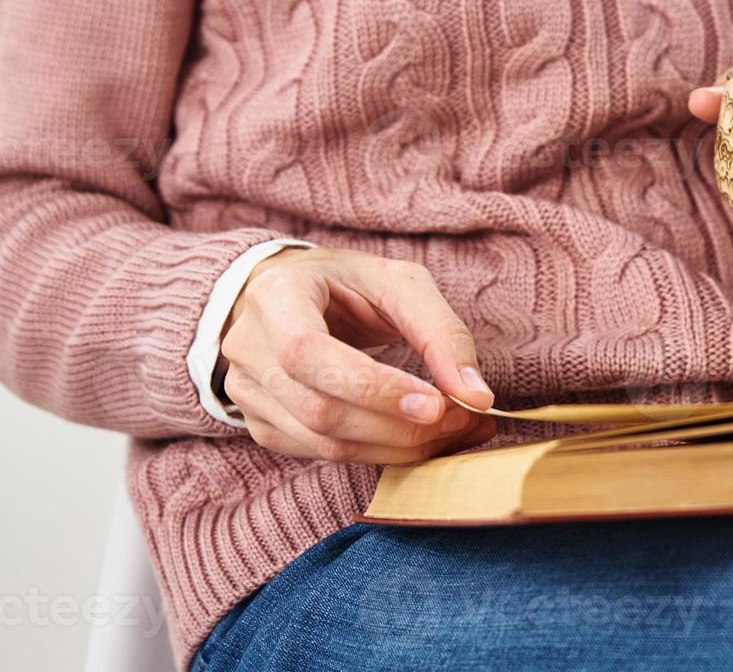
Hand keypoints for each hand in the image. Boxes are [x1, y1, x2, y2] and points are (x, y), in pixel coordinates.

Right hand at [219, 247, 498, 463]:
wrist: (294, 297)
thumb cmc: (350, 286)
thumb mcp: (400, 284)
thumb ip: (442, 333)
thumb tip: (477, 396)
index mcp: (276, 296)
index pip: (309, 353)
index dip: (372, 387)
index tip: (436, 404)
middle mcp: (249, 348)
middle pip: (320, 409)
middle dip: (400, 425)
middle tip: (465, 421)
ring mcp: (248, 392)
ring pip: (323, 442)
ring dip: (398, 447)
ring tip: (455, 432)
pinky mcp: (263, 425)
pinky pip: (322, 455)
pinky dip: (380, 454)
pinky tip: (419, 439)